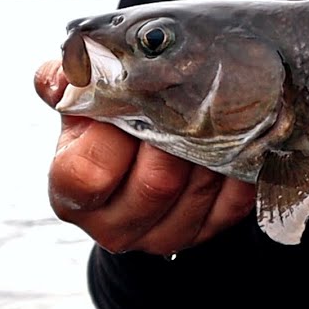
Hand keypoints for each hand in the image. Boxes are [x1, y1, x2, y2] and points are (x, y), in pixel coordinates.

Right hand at [34, 60, 255, 254]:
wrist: (145, 157)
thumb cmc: (110, 127)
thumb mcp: (84, 103)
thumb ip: (69, 82)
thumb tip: (70, 73)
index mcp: (73, 196)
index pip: (88, 174)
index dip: (113, 136)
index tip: (133, 103)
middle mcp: (115, 226)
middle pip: (156, 183)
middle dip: (176, 135)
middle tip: (189, 99)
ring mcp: (164, 235)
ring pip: (199, 188)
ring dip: (213, 146)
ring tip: (216, 112)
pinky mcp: (207, 232)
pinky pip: (234, 200)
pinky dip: (239, 166)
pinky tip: (238, 139)